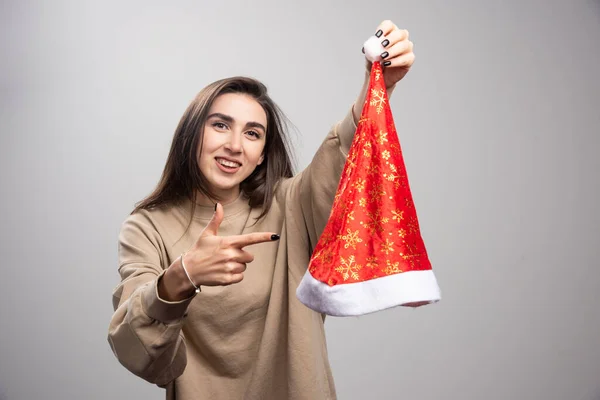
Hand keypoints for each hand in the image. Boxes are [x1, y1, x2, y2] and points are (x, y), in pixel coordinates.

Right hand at [159, 203, 278, 300]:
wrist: (189, 269)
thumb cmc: (199, 250)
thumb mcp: (207, 234)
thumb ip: (216, 220)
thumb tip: (218, 205)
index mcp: (228, 242)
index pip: (250, 239)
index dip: (264, 237)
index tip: (275, 236)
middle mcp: (230, 254)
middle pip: (250, 257)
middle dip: (241, 257)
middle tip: (227, 256)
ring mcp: (229, 267)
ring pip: (244, 267)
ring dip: (237, 267)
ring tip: (223, 265)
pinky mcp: (227, 279)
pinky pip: (240, 278)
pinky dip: (234, 277)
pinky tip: (223, 272)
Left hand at [364, 20, 414, 88]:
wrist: (379, 77)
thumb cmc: (375, 63)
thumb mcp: (369, 56)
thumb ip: (370, 50)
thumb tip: (369, 46)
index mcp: (390, 33)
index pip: (389, 25)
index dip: (384, 28)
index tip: (377, 35)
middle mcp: (401, 39)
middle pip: (400, 33)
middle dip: (391, 38)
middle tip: (382, 45)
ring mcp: (407, 49)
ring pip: (405, 45)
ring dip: (393, 50)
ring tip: (383, 57)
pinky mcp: (409, 59)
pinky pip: (406, 58)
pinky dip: (395, 61)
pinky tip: (387, 64)